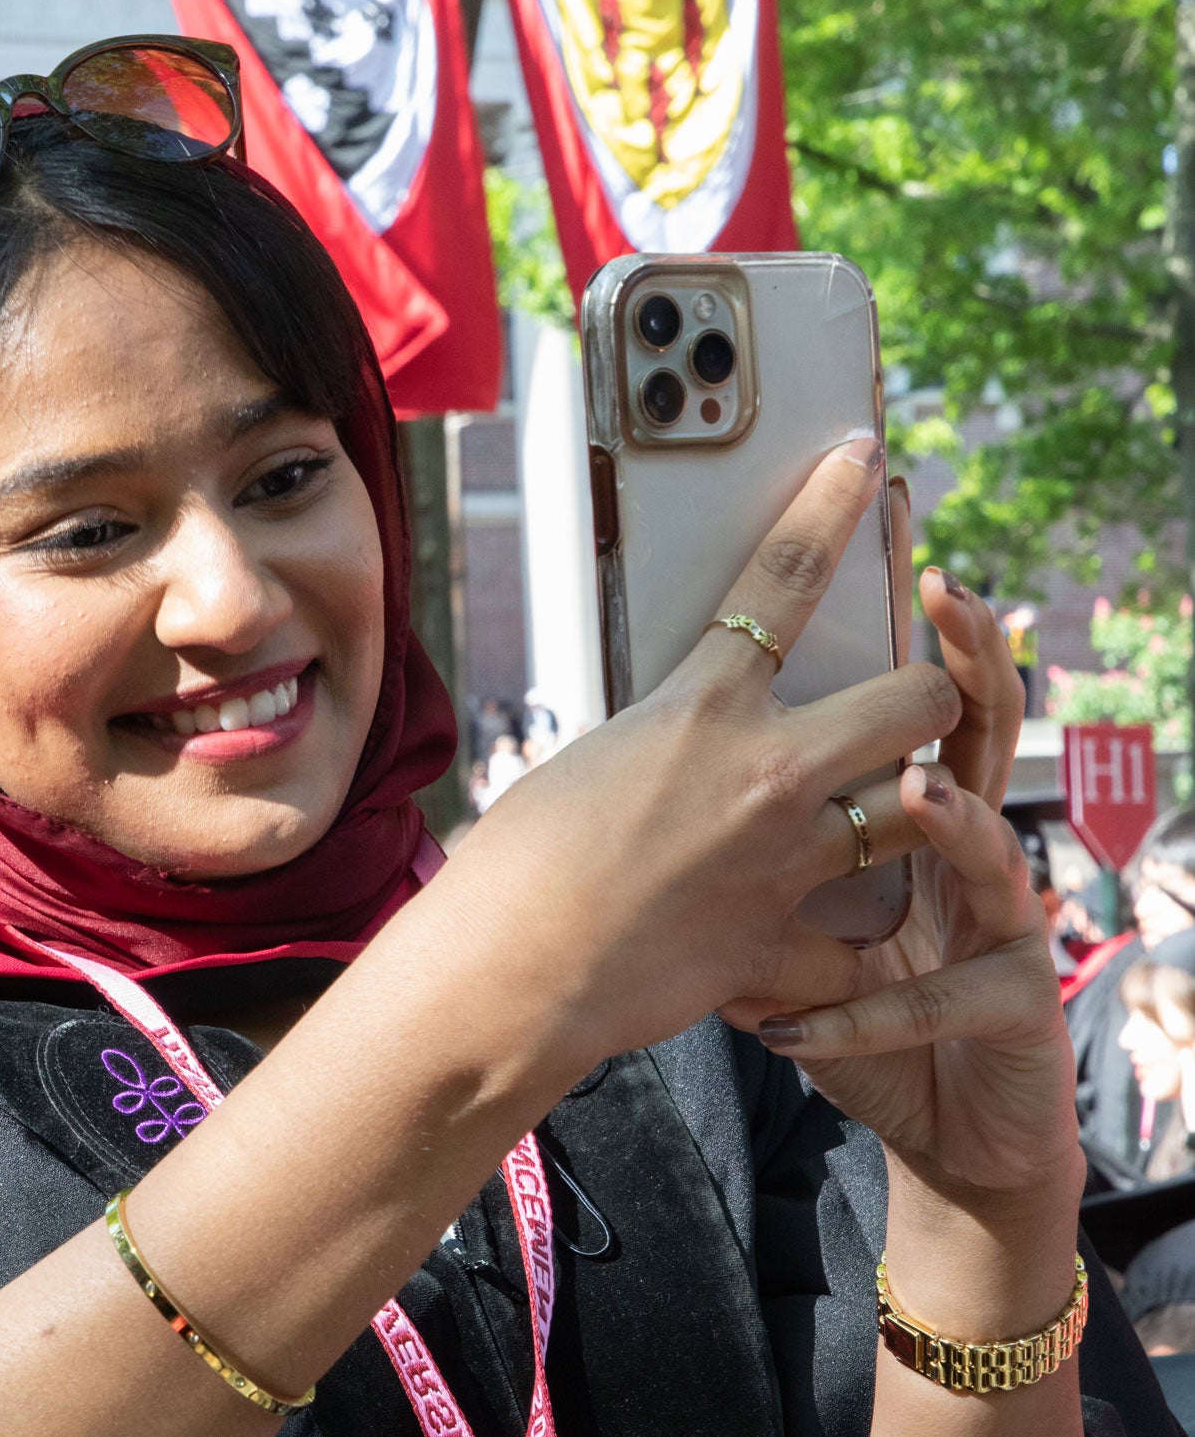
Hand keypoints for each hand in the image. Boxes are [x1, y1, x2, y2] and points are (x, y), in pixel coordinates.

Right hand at [443, 442, 964, 1078]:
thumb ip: (668, 734)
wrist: (502, 975)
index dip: (832, 507)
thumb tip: (691, 732)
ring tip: (893, 819)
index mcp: (701, 708)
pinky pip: (853, 947)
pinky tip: (822, 950)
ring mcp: (786, 864)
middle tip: (915, 708)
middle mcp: (765, 775)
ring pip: (917, 813)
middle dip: (933, 697)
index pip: (784, 578)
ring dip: (912, 813)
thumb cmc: (516, 863)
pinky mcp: (782, 947)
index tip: (862, 461)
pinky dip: (842, 951)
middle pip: (916, 701)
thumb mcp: (591, 757)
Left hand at [724, 484, 1076, 1205]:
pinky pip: (944, 1000)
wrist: (954, 1126)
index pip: (913, 687)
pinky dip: (869, 1014)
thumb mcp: (781, 921)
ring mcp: (1003, 927)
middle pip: (977, 739)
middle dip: (965, 671)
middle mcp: (966, 856)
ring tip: (920, 793)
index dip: (907, 607)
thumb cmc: (867, 1017)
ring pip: (989, 855)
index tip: (878, 498)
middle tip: (947, 601)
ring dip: (953, 822)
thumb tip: (645, 759)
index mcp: (912, 818)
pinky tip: (798, 1029)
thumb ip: (754, 844)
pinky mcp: (1013, 1009)